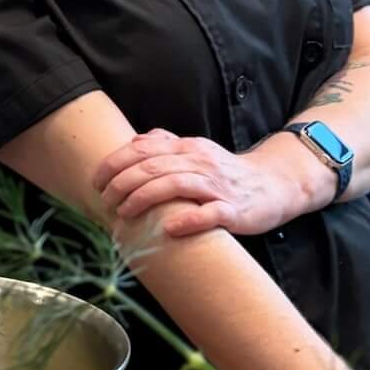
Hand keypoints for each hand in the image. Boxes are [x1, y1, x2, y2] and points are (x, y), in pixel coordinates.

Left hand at [94, 129, 306, 239]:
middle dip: (122, 183)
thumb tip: (135, 141)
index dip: (115, 163)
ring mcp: (218, 186)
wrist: (274, 184)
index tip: (96, 180)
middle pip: (153, 166)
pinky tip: (169, 229)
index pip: (143, 149)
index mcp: (187, 147)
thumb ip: (166, 143)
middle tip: (104, 200)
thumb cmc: (226, 172)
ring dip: (145, 198)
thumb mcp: (195, 151)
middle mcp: (200, 162)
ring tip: (124, 213)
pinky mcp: (234, 210)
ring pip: (176, 185)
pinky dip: (188, 220)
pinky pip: (210, 214)